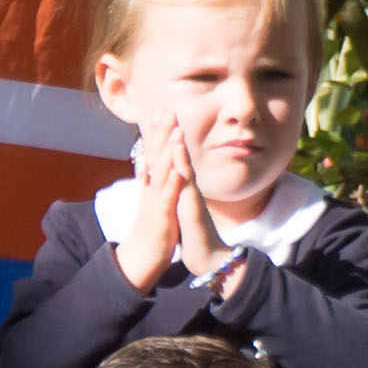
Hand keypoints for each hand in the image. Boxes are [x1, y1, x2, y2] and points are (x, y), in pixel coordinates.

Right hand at [115, 117, 185, 289]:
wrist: (143, 256)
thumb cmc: (153, 227)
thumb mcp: (155, 200)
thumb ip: (155, 181)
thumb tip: (150, 164)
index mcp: (151, 184)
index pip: (154, 152)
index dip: (158, 132)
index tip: (164, 111)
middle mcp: (151, 188)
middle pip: (154, 155)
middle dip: (161, 133)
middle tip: (167, 110)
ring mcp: (154, 201)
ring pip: (160, 172)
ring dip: (167, 151)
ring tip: (175, 132)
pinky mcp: (161, 216)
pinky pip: (166, 198)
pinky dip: (172, 184)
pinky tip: (179, 171)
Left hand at [170, 126, 233, 281]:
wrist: (210, 258)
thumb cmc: (196, 237)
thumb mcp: (183, 210)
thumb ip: (181, 196)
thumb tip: (176, 185)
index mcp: (182, 188)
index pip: (172, 161)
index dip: (164, 142)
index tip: (157, 121)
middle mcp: (187, 187)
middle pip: (178, 156)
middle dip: (171, 133)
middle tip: (165, 108)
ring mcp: (191, 194)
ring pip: (183, 163)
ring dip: (178, 141)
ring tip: (173, 120)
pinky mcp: (192, 205)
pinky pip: (186, 182)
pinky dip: (181, 164)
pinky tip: (178, 149)